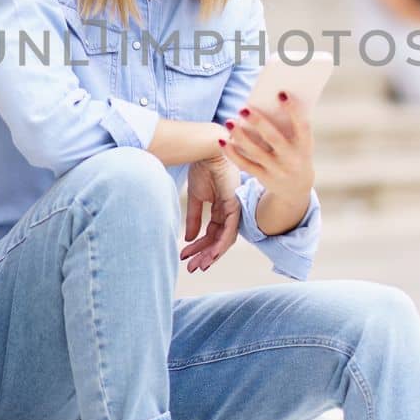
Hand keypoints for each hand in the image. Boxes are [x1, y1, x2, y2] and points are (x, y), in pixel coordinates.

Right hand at [181, 154, 240, 272]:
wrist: (205, 151)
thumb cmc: (202, 169)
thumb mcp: (195, 198)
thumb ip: (194, 218)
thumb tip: (189, 238)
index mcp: (220, 210)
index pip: (211, 234)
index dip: (198, 248)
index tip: (185, 257)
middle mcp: (229, 212)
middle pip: (218, 241)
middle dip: (204, 256)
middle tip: (191, 269)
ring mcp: (233, 210)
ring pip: (225, 240)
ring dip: (211, 254)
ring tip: (198, 265)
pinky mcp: (234, 206)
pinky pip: (230, 230)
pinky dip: (221, 244)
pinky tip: (212, 255)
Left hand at [220, 92, 315, 210]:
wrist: (297, 188)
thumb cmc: (295, 153)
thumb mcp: (300, 142)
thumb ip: (288, 125)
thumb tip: (267, 100)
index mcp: (305, 146)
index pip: (302, 126)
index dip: (293, 110)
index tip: (281, 93)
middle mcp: (292, 159)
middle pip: (274, 139)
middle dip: (258, 123)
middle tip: (243, 108)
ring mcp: (278, 170)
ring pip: (255, 152)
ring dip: (240, 136)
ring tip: (229, 121)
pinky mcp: (264, 178)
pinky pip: (245, 165)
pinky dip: (232, 153)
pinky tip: (223, 140)